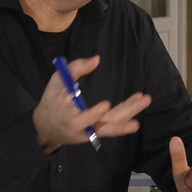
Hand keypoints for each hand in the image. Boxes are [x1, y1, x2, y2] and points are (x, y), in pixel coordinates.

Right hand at [32, 56, 151, 150]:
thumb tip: (97, 59)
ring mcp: (92, 132)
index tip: (105, 105)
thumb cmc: (51, 102)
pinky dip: (126, 116)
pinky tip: (137, 105)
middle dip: (126, 112)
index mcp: (70, 120)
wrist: (46, 127)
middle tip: (143, 99)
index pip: (83, 120)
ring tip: (145, 100)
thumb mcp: (57, 83)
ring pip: (114, 125)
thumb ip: (75, 69)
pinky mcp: (97, 131)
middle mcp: (84, 129)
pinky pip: (113, 125)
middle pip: (107, 123)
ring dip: (130, 112)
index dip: (93, 114)